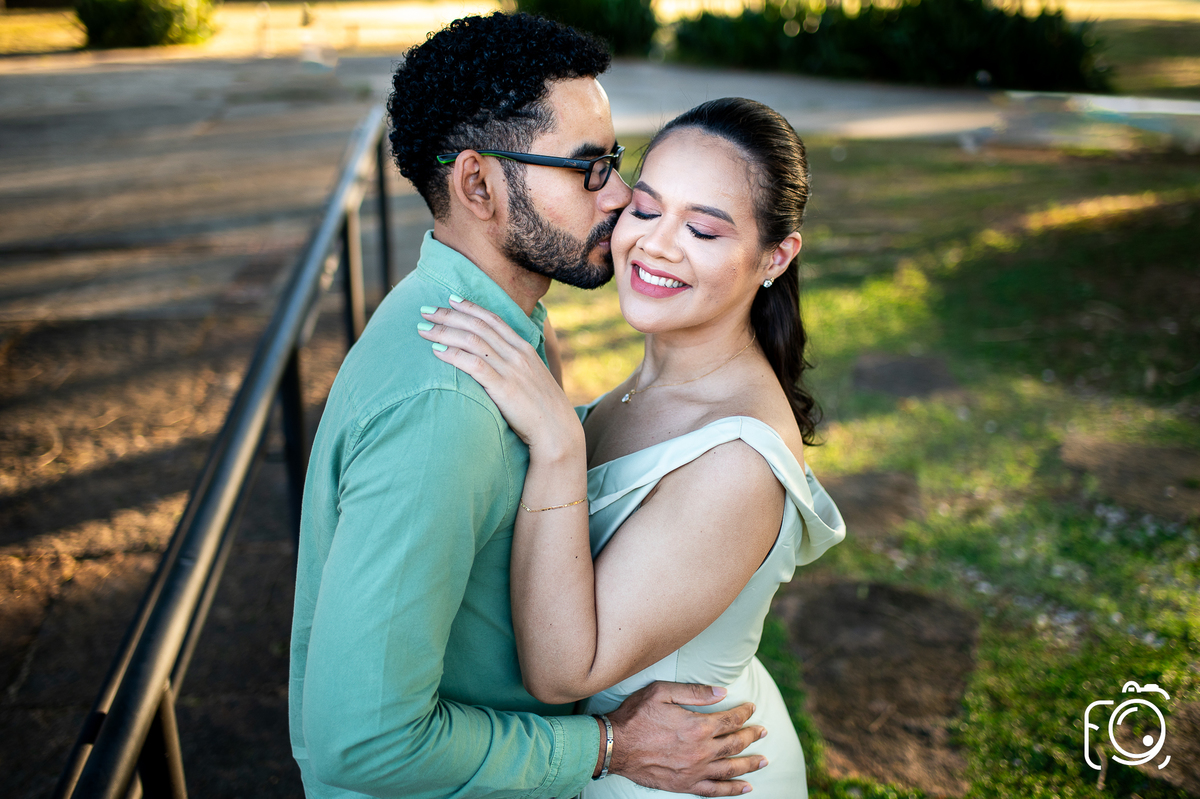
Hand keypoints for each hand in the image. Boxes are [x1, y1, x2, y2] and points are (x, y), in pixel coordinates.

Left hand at [418, 297, 582, 454]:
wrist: (557, 430)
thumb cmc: (542, 408)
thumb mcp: (532, 378)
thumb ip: (515, 365)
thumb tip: (494, 362)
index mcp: (524, 348)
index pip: (493, 319)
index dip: (470, 306)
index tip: (450, 299)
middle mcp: (517, 354)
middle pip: (478, 325)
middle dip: (449, 314)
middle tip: (425, 309)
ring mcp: (511, 369)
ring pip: (472, 340)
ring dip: (444, 331)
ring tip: (423, 328)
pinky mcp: (503, 388)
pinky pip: (473, 364)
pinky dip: (453, 354)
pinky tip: (436, 350)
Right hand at [607, 682, 767, 795]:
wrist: (615, 746)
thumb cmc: (636, 715)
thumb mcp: (662, 692)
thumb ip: (694, 692)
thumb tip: (722, 692)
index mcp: (697, 726)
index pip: (730, 719)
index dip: (744, 713)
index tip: (751, 708)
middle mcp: (701, 750)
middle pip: (735, 743)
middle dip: (752, 735)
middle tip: (763, 731)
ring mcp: (695, 770)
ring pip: (731, 768)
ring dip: (750, 763)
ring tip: (764, 760)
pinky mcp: (685, 784)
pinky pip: (715, 790)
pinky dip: (732, 790)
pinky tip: (745, 787)